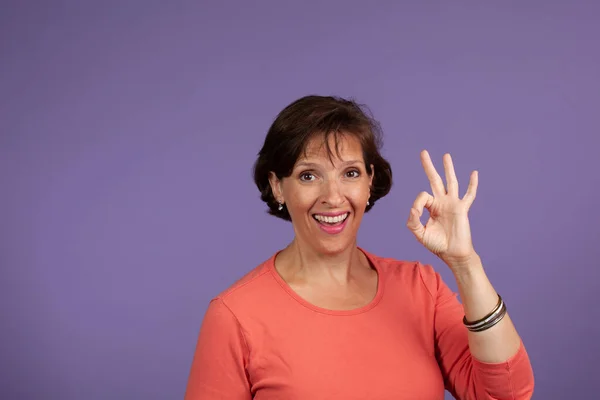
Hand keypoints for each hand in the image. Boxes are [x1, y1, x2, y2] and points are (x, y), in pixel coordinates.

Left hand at [406, 150, 478, 269]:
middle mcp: (441, 202)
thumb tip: (413, 208)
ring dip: (448, 168)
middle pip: (434, 180)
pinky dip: (472, 184)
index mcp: (431, 207)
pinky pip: (469, 195)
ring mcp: (453, 204)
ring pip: (451, 182)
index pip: (422, 196)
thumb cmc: (437, 245)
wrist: (453, 254)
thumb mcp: (420, 234)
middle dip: (429, 166)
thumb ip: (413, 221)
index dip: (418, 204)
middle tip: (423, 152)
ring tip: (445, 155)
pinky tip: (474, 173)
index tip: (416, 213)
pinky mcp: (462, 209)